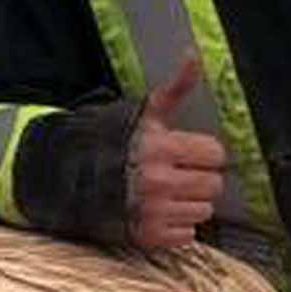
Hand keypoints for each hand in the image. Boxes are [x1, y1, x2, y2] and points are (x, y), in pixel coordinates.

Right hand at [126, 59, 228, 248]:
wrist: (74, 179)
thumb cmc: (117, 143)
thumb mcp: (146, 113)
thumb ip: (177, 88)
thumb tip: (195, 55)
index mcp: (162, 148)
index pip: (216, 154)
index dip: (203, 152)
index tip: (187, 153)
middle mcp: (159, 181)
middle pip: (214, 185)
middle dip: (199, 178)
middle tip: (177, 173)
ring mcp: (153, 211)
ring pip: (204, 211)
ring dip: (189, 203)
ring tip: (166, 193)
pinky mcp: (148, 236)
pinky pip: (187, 236)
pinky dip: (177, 227)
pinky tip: (158, 212)